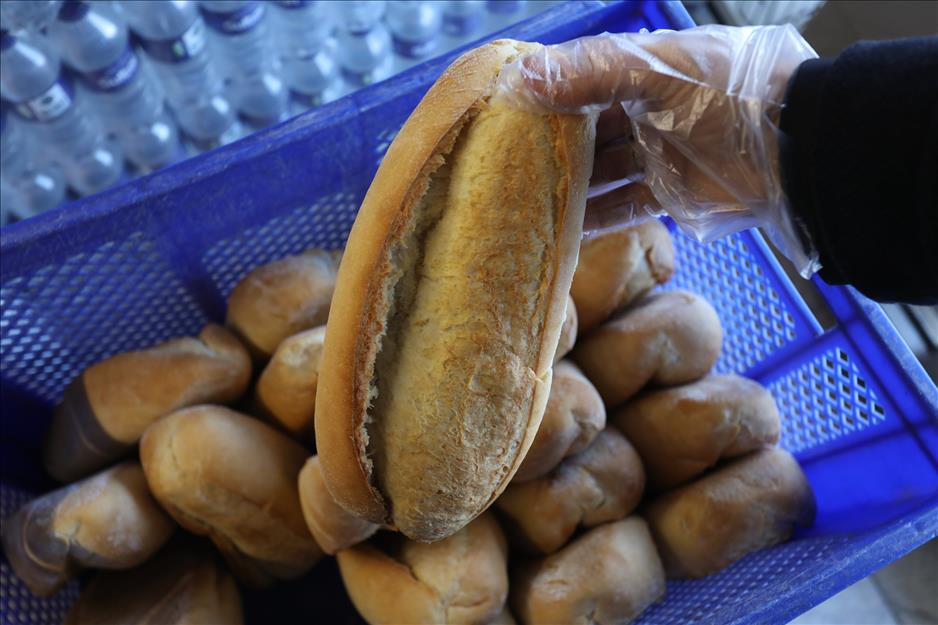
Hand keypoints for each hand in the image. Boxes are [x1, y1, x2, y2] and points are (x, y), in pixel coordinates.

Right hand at [497, 25, 819, 274]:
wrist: (797, 148)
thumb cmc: (728, 92)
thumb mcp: (657, 70)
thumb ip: (589, 74)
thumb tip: (519, 79)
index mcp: (641, 68)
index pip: (577, 80)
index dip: (541, 97)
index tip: (500, 117)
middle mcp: (645, 109)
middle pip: (584, 131)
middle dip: (548, 149)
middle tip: (501, 169)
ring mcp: (657, 153)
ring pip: (599, 173)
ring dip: (566, 188)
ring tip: (521, 205)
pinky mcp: (670, 194)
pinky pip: (623, 207)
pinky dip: (595, 220)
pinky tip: (560, 232)